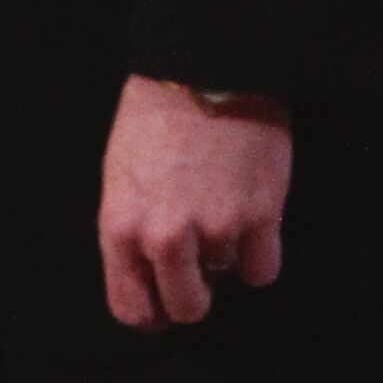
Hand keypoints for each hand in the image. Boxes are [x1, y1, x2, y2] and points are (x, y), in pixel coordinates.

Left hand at [98, 76, 289, 329]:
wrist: (204, 70)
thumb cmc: (154, 118)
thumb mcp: (119, 177)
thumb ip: (131, 231)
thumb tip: (150, 273)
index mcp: (121, 227)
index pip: (131, 307)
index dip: (151, 313)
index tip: (163, 305)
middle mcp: (165, 237)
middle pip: (185, 308)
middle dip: (192, 294)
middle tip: (199, 268)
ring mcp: (216, 230)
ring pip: (227, 280)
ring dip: (226, 257)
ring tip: (222, 211)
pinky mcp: (260, 217)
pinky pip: (264, 271)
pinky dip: (261, 255)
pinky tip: (253, 225)